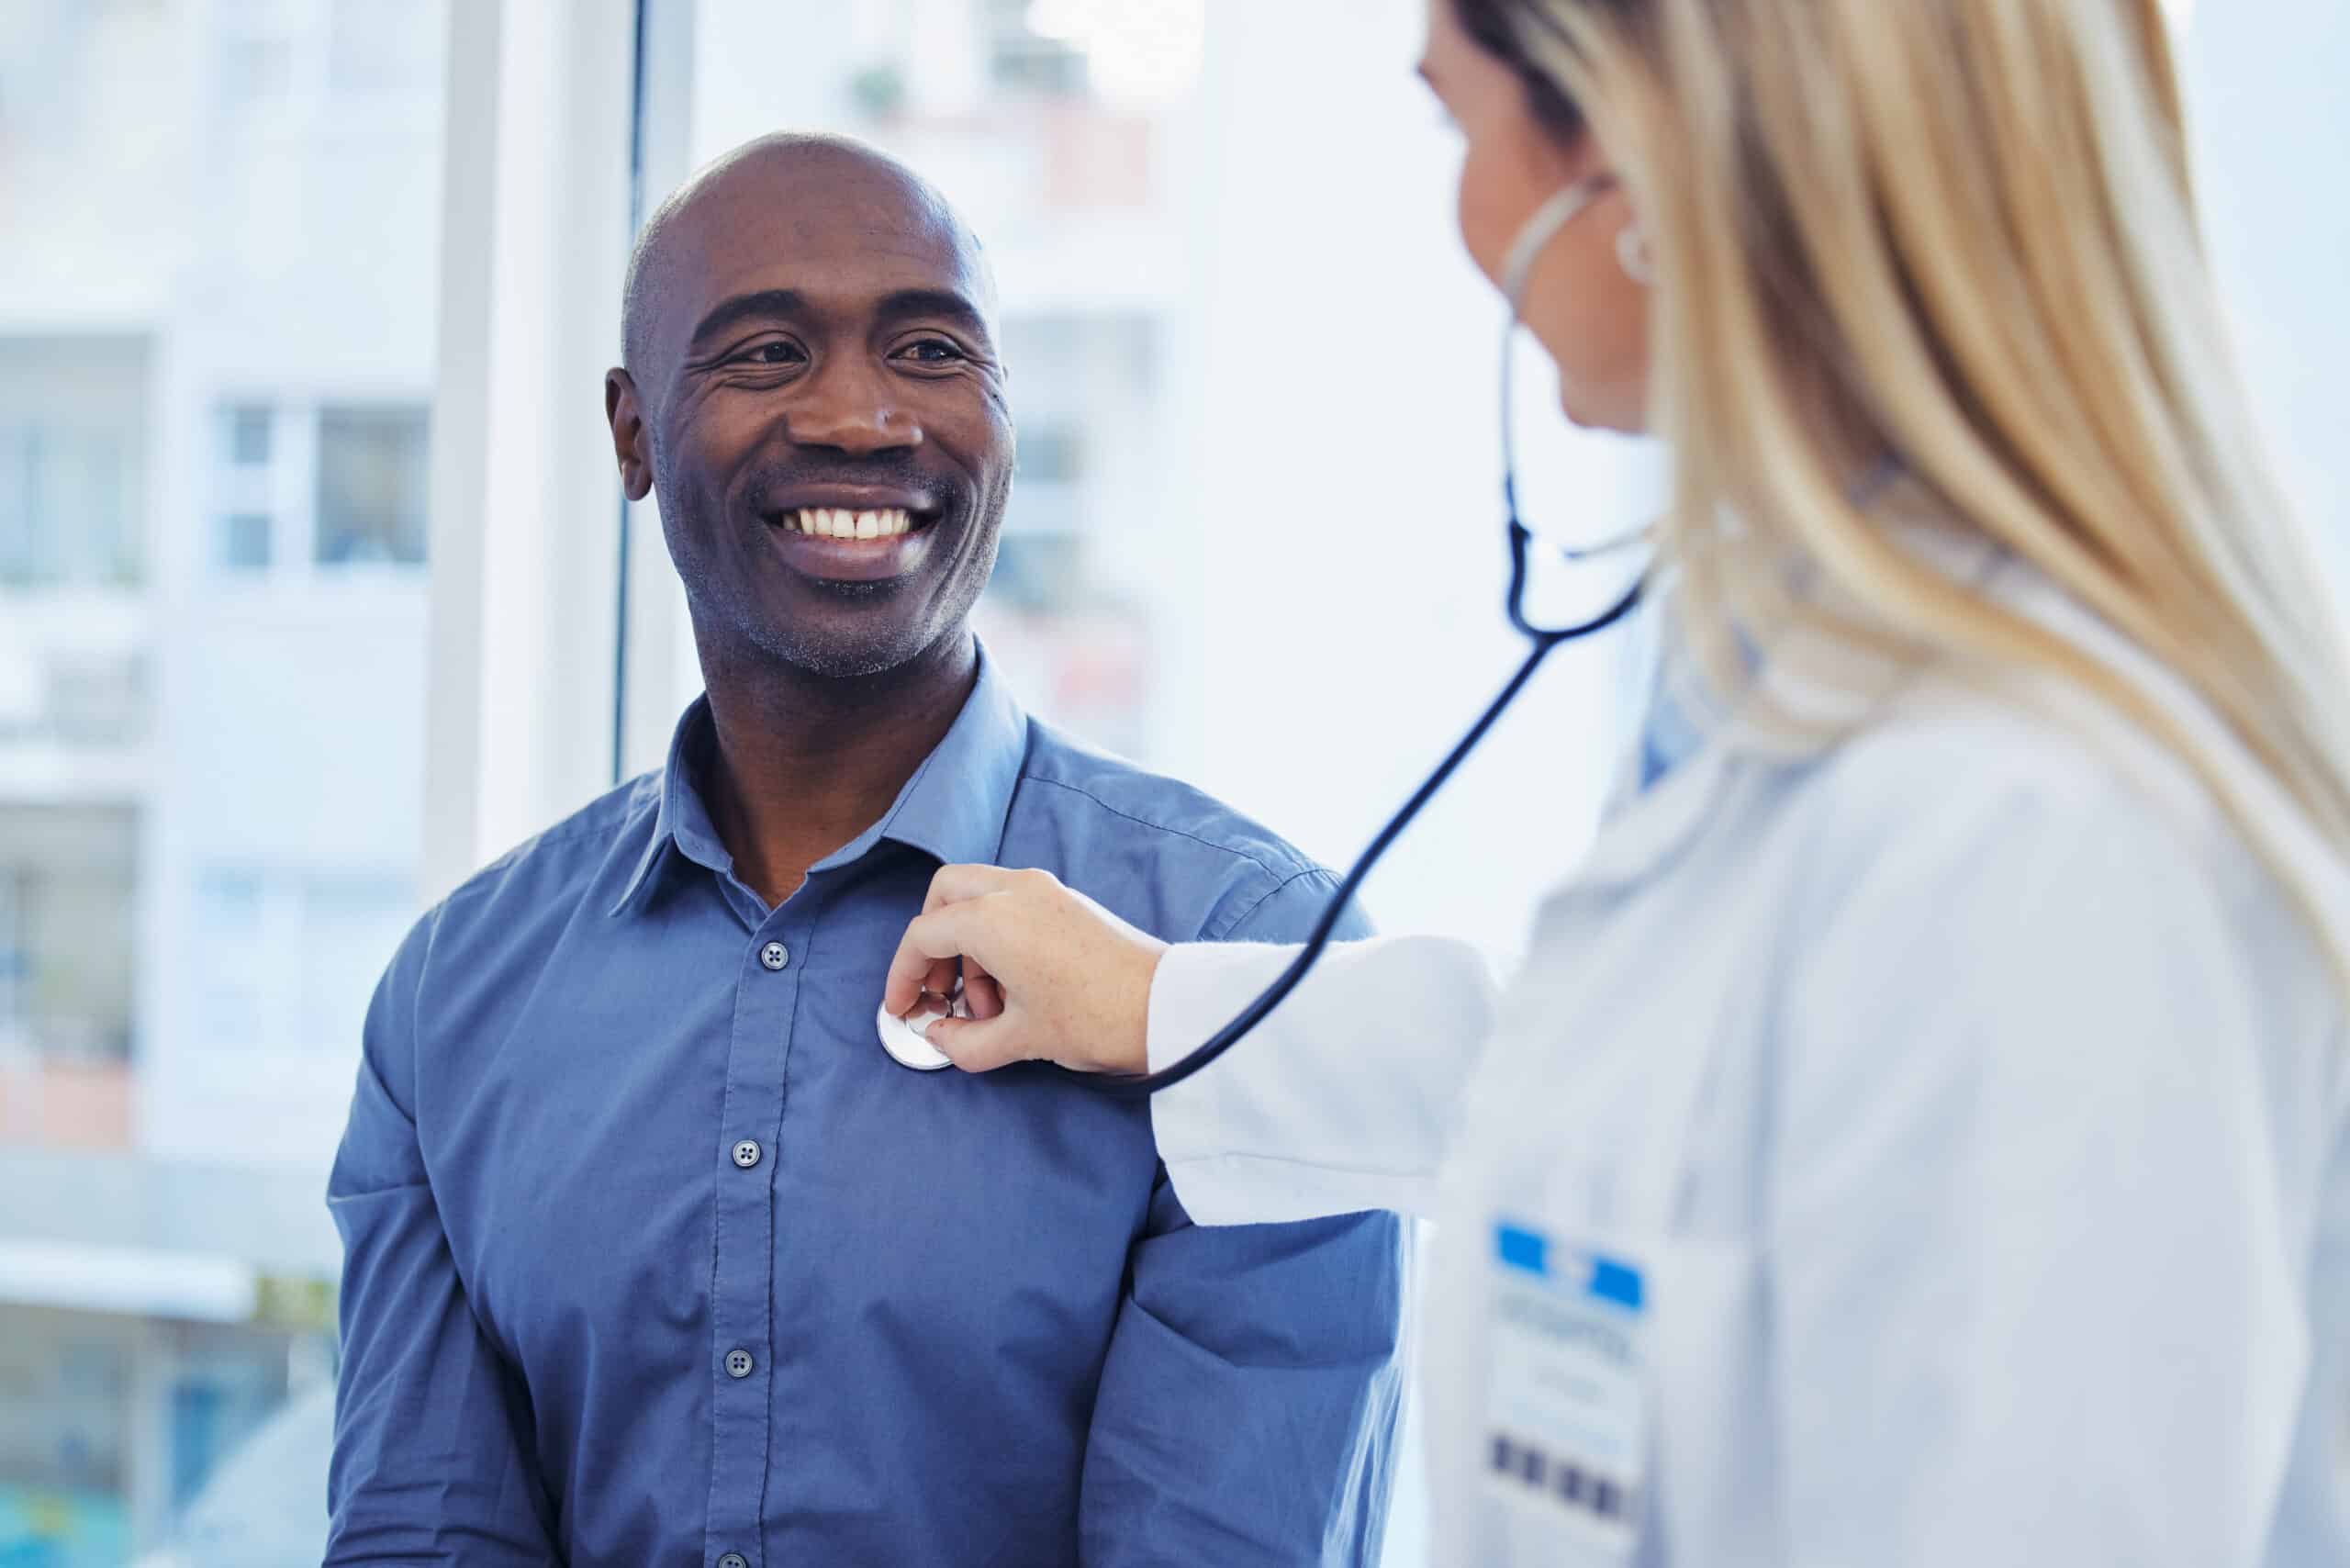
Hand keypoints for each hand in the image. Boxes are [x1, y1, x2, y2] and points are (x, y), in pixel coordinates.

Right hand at [883, 865, 1167, 1074]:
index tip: (903, 1007)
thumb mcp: (1020, 1040)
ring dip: (967, 946)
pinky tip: (1013, 989)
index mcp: (991, 919)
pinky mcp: (1068, 901)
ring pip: (979, 898)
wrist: (1167, 1008)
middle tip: (940, 994)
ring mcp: (1045, 890)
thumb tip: (939, 1035)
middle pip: (946, 896)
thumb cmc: (1096, 1018)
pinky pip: (1012, 905)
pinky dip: (997, 938)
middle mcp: (1014, 891)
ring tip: (985, 1007)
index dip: (903, 975)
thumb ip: (964, 1042)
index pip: (923, 935)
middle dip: (932, 944)